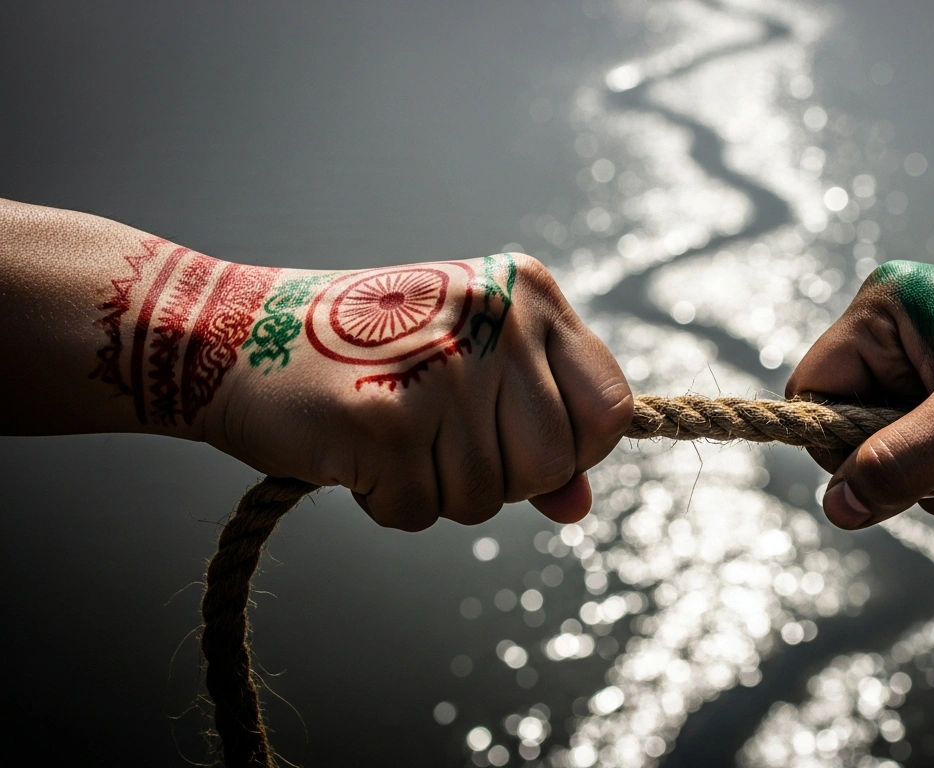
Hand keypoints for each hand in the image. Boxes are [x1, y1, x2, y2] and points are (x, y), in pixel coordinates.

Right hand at [203, 253, 632, 529]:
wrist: (234, 335)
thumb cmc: (364, 355)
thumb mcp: (466, 368)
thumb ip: (533, 427)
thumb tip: (578, 507)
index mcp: (526, 292)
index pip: (612, 405)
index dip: (580, 450)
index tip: (531, 451)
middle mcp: (496, 320)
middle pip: (551, 464)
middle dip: (500, 479)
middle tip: (437, 439)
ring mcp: (443, 369)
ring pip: (486, 499)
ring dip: (436, 490)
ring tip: (389, 434)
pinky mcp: (386, 421)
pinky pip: (420, 512)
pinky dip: (386, 502)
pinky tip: (355, 452)